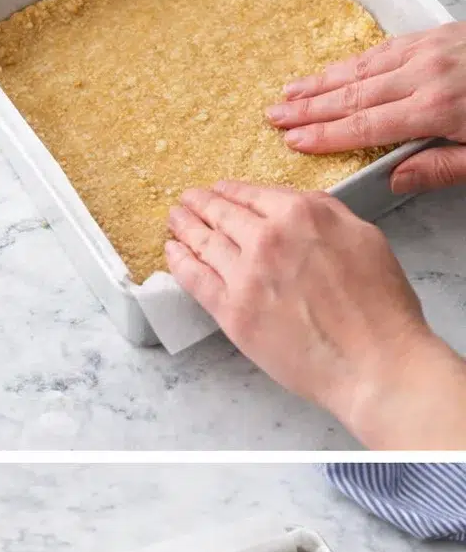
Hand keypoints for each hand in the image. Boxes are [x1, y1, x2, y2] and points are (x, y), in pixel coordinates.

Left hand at [165, 181, 465, 448]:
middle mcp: (268, 238)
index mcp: (304, 214)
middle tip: (187, 201)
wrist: (372, 361)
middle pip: (223, 214)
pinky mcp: (232, 312)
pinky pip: (195, 279)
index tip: (219, 190)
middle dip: (201, 204)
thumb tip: (300, 209)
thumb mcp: (363, 238)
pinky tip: (172, 254)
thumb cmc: (379, 309)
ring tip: (174, 220)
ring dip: (184, 227)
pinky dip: (179, 262)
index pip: (254, 194)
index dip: (231, 191)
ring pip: (204, 242)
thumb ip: (327, 215)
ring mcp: (246, 275)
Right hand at [266, 24, 465, 191]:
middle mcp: (423, 75)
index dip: (325, 135)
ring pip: (363, 67)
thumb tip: (394, 180)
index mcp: (435, 109)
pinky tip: (336, 69)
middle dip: (309, 107)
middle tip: (274, 115)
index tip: (293, 141)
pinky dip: (355, 60)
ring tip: (290, 91)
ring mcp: (429, 50)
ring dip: (323, 81)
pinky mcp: (437, 34)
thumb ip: (441, 168)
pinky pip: (386, 47)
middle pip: (354, 95)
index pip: (365, 126)